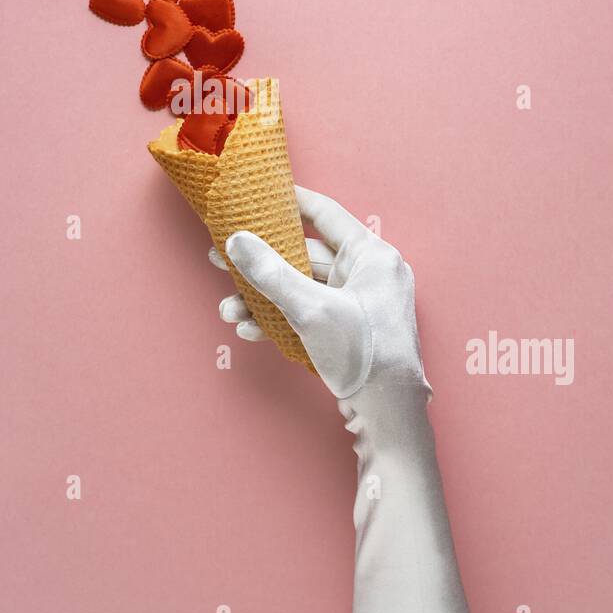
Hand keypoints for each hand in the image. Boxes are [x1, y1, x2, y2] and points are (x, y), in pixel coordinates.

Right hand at [210, 186, 430, 402]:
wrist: (390, 417)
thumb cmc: (365, 355)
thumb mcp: (311, 309)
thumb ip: (271, 273)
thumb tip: (236, 241)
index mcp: (372, 256)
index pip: (325, 214)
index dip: (289, 202)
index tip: (258, 194)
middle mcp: (368, 274)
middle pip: (305, 256)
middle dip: (261, 264)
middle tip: (221, 258)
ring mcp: (358, 304)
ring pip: (301, 290)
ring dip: (263, 299)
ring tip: (228, 309)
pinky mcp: (347, 331)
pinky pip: (307, 314)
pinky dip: (280, 320)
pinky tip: (249, 330)